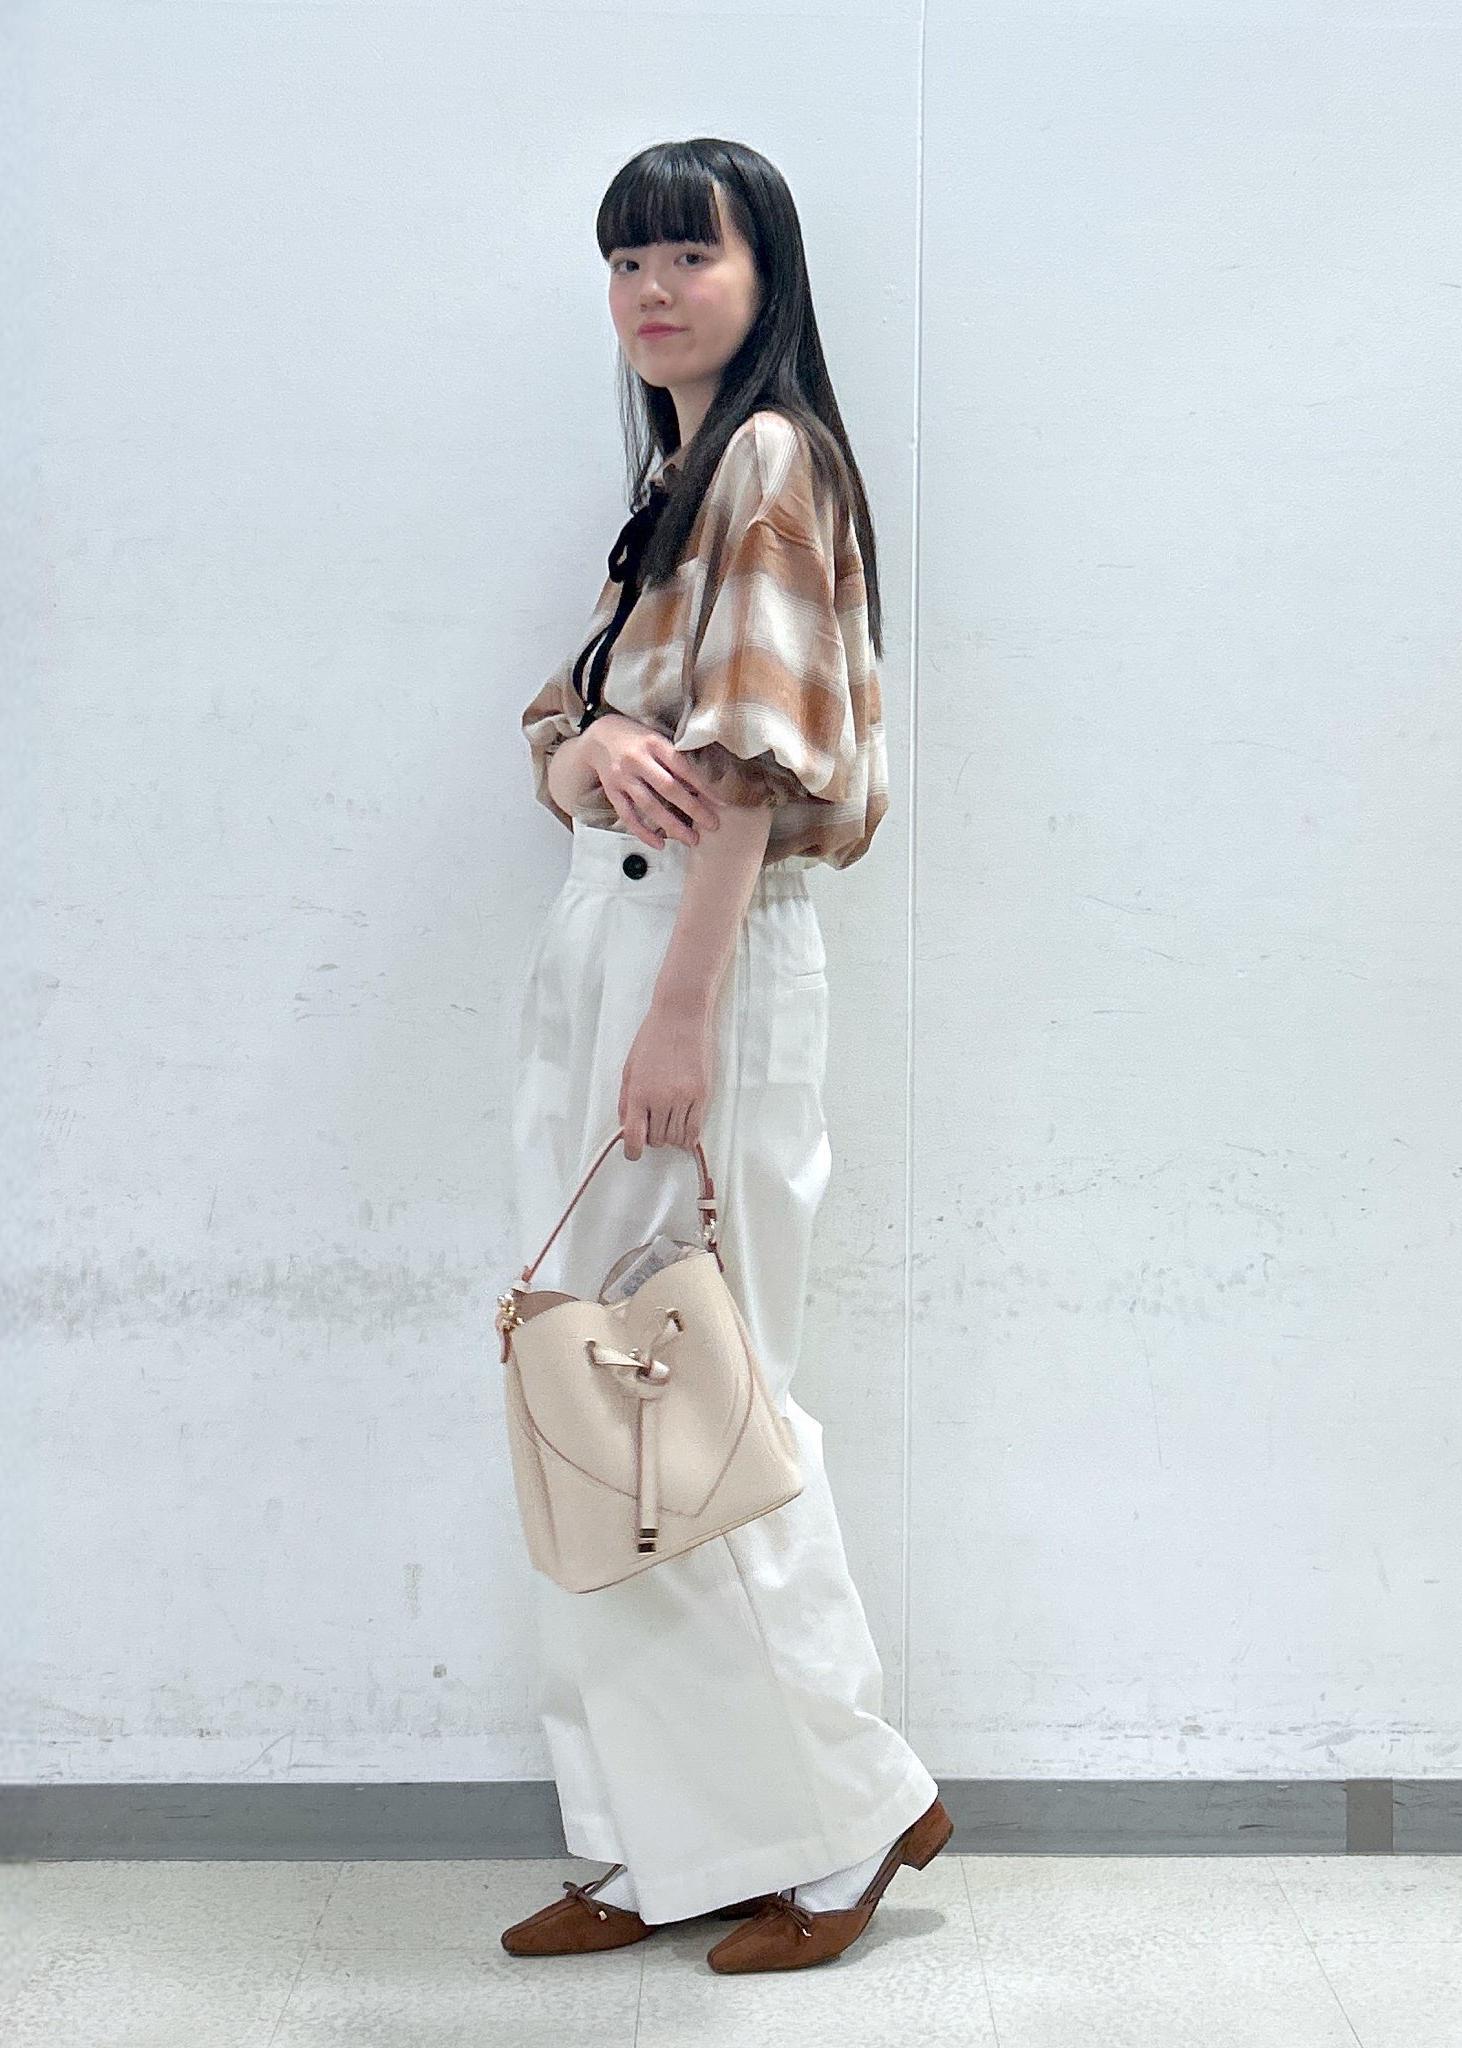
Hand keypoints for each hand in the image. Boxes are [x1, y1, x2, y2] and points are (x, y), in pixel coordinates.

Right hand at [582, 712, 726, 851]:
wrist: (598, 736)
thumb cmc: (635, 738)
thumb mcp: (657, 740)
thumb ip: (674, 760)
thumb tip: (698, 787)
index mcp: (654, 744)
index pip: (683, 767)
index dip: (703, 786)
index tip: (720, 803)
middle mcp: (637, 760)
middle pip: (668, 789)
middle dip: (693, 809)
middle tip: (712, 825)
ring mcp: (623, 778)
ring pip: (649, 806)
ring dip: (672, 825)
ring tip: (691, 839)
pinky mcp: (612, 792)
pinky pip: (628, 815)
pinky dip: (643, 832)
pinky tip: (659, 843)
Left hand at [618, 993, 714, 1157]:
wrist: (681, 1017)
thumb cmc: (653, 1038)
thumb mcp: (630, 1068)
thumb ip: (626, 1100)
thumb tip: (626, 1125)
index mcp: (639, 1093)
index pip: (634, 1137)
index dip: (632, 1151)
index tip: (634, 1153)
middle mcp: (661, 1099)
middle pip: (657, 1139)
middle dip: (652, 1137)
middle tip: (652, 1125)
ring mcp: (684, 1098)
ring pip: (676, 1138)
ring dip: (670, 1136)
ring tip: (668, 1122)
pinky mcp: (702, 1095)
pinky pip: (695, 1129)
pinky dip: (688, 1136)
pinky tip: (684, 1130)